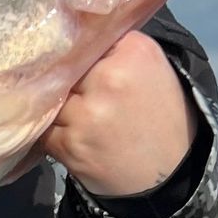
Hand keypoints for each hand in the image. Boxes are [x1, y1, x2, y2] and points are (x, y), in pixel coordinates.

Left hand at [43, 31, 194, 200]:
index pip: (89, 40)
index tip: (95, 72)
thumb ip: (117, 52)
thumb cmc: (162, 121)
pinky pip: (47, 130)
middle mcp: (110, 77)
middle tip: (96, 104)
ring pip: (55, 100)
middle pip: (68, 69)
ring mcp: (88, 112)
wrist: (170, 179)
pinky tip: (83, 143)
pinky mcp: (70, 143)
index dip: (87, 57)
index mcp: (135, 51)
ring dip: (65, 113)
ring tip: (90, 126)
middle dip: (76, 86)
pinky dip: (59, 137)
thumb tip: (75, 38)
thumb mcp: (154, 72)